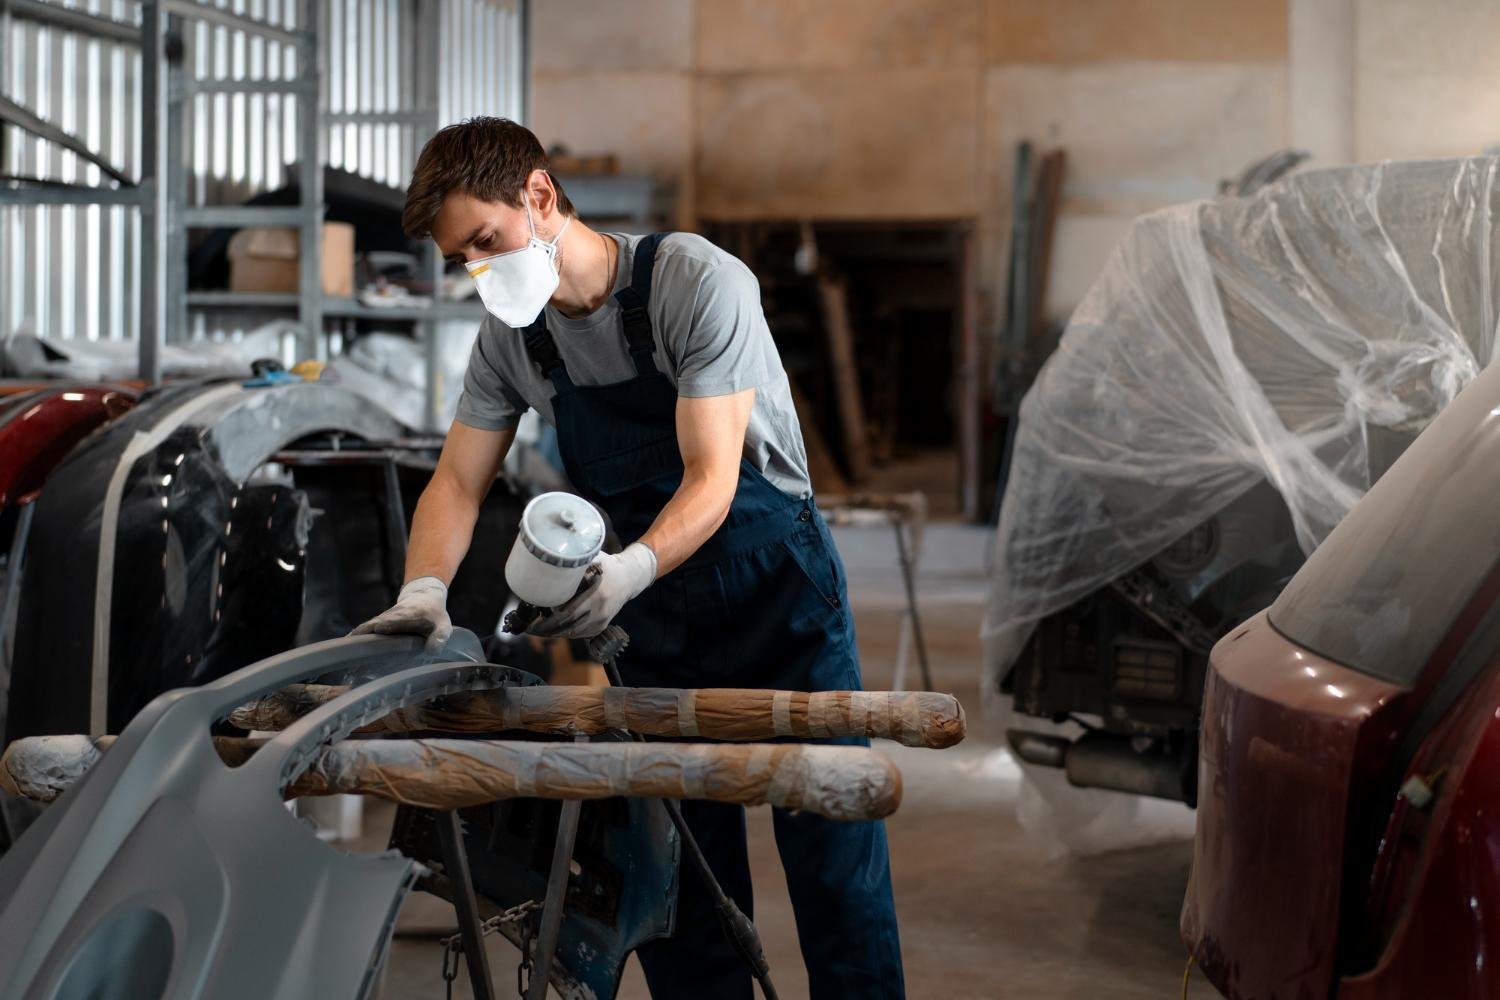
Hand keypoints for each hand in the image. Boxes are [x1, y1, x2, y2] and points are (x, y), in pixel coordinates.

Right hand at [349, 576, 452, 652]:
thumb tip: (431, 652)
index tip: (376, 632)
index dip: (385, 626)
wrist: (424, 596)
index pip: (394, 621)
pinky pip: (365, 631)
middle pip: (373, 625)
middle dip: (363, 636)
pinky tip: (347, 651)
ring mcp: (382, 619)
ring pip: (366, 628)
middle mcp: (391, 617)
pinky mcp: (378, 624)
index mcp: (408, 616)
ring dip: (355, 639)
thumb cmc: (434, 615)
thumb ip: (440, 638)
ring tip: (344, 655)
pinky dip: (356, 639)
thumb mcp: (444, 626)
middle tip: (350, 651)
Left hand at [531, 542, 656, 638]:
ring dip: (555, 633)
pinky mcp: (602, 625)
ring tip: (538, 631)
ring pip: (574, 632)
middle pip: (569, 625)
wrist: (629, 578)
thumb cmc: (607, 566)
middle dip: (548, 628)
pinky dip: (567, 633)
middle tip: (531, 628)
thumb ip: (577, 560)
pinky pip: (581, 634)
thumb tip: (553, 557)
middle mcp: (600, 610)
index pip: (570, 611)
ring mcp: (602, 620)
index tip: (536, 615)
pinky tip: (555, 630)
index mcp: (597, 594)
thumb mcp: (595, 558)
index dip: (551, 616)